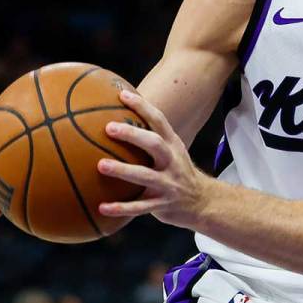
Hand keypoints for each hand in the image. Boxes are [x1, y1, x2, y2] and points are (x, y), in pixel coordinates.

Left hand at [96, 90, 208, 226]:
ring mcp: (168, 184)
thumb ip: (151, 139)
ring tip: (100, 165)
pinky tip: (102, 207)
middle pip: (154, 143)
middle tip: (109, 128)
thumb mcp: (171, 152)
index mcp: (173, 145)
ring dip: (123, 170)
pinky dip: (121, 208)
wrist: (202, 201)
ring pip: (145, 176)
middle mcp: (172, 161)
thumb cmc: (177, 172)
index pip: (159, 120)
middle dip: (132, 135)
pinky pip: (140, 207)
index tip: (122, 95)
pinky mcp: (163, 205)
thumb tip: (118, 120)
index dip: (142, 106)